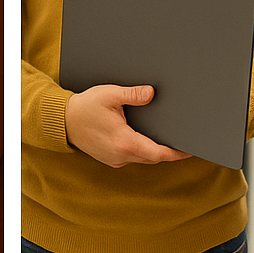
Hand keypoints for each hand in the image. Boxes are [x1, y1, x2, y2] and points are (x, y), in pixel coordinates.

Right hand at [63, 84, 190, 167]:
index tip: (190, 150)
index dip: (176, 153)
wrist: (63, 121)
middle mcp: (121, 155)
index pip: (158, 153)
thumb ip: (132, 94)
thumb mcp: (109, 95)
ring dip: (155, 151)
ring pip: (143, 159)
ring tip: (168, 140)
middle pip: (153, 158)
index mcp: (124, 141)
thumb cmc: (85, 107)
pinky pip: (132, 158)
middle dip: (169, 152)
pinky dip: (142, 151)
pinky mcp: (111, 159)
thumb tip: (151, 93)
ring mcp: (115, 159)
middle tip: (184, 142)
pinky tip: (145, 140)